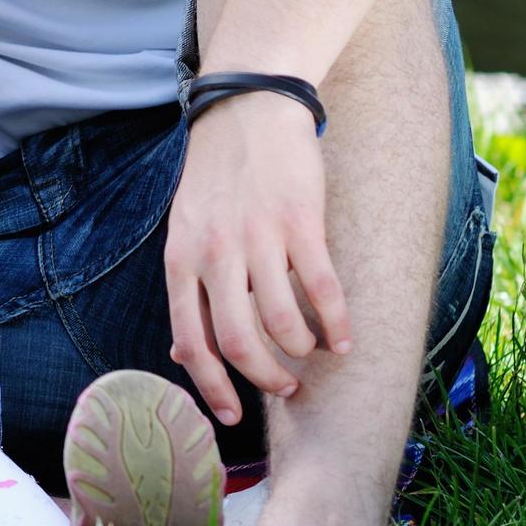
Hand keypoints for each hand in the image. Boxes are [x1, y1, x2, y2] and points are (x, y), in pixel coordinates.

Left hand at [164, 92, 351, 422]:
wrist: (247, 108)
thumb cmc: (217, 178)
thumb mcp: (183, 231)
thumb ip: (187, 289)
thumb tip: (183, 354)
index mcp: (181, 258)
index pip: (191, 340)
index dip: (211, 385)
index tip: (231, 416)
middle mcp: (214, 252)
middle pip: (239, 340)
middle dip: (265, 376)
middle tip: (285, 387)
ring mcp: (257, 237)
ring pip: (281, 320)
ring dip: (301, 349)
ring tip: (312, 352)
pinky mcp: (300, 222)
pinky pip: (321, 288)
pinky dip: (336, 322)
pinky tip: (344, 338)